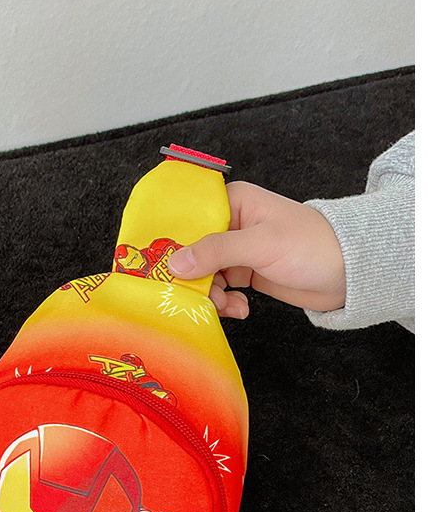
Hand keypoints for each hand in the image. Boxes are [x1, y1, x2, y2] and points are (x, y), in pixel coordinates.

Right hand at [166, 181, 345, 317]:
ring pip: (202, 275)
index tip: (161, 270)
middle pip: (190, 253)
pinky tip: (240, 308)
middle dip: (193, 279)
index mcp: (230, 203)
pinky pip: (219, 289)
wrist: (349, 272)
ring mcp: (236, 251)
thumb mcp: (261, 245)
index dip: (171, 245)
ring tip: (230, 306)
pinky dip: (224, 302)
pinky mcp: (244, 273)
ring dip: (211, 295)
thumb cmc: (312, 245)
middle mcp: (228, 225)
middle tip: (203, 298)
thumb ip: (216, 251)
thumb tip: (174, 262)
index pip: (186, 220)